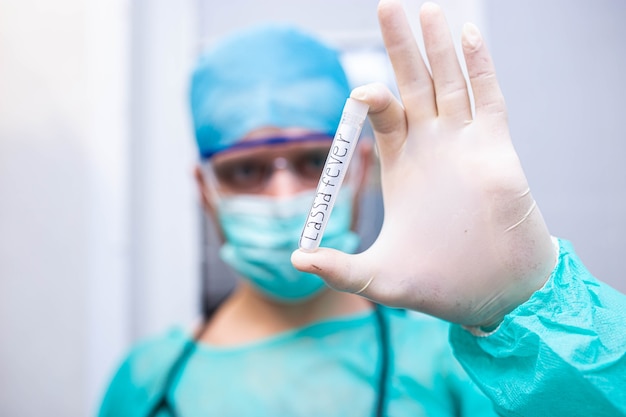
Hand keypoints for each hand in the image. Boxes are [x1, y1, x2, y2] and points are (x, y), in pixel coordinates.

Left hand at [292, 1, 556, 327]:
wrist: (494, 296)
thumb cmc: (439, 287)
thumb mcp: (380, 278)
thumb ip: (341, 268)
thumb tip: (296, 259)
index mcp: (402, 165)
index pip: (384, 114)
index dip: (373, 95)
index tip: (361, 91)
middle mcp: (432, 147)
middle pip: (414, 84)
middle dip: (400, 46)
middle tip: (386, 5)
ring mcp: (465, 145)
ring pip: (451, 82)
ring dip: (439, 46)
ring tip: (428, 8)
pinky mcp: (497, 151)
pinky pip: (489, 99)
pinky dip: (481, 66)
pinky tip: (468, 35)